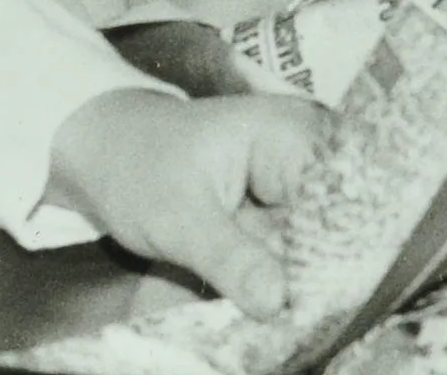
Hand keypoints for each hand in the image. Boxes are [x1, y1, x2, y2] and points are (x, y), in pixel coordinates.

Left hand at [46, 87, 325, 319]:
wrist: (107, 154)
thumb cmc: (138, 172)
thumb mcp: (178, 221)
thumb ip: (232, 259)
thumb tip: (279, 302)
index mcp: (291, 134)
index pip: (339, 194)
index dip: (337, 246)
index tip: (324, 297)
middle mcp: (306, 148)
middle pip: (337, 215)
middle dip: (321, 265)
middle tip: (306, 312)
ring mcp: (295, 174)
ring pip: (319, 233)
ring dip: (305, 272)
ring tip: (296, 310)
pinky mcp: (281, 199)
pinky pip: (298, 239)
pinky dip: (287, 269)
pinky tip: (280, 298)